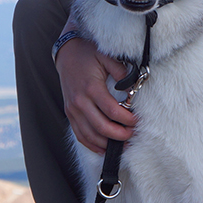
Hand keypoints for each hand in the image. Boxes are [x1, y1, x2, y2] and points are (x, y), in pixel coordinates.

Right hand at [56, 37, 136, 153]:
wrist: (66, 53)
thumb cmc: (87, 54)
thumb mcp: (106, 56)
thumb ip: (121, 72)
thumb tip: (131, 89)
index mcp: (91, 88)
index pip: (112, 112)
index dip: (127, 120)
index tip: (136, 121)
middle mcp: (80, 101)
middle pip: (102, 127)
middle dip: (120, 135)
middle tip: (132, 134)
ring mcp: (72, 109)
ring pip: (90, 135)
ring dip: (107, 144)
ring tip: (122, 145)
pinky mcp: (69, 113)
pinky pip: (80, 134)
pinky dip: (92, 144)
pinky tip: (103, 148)